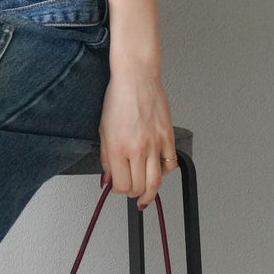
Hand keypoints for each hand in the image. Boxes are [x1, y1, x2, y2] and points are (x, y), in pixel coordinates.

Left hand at [99, 57, 176, 208]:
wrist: (136, 78)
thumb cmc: (118, 99)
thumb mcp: (103, 130)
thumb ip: (105, 158)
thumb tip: (107, 178)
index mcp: (118, 148)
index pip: (121, 185)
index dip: (118, 190)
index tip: (116, 186)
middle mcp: (137, 149)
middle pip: (139, 187)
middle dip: (133, 193)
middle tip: (131, 191)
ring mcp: (155, 144)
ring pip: (156, 182)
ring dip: (150, 192)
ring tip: (146, 195)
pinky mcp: (168, 138)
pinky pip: (170, 165)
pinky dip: (164, 172)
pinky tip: (157, 170)